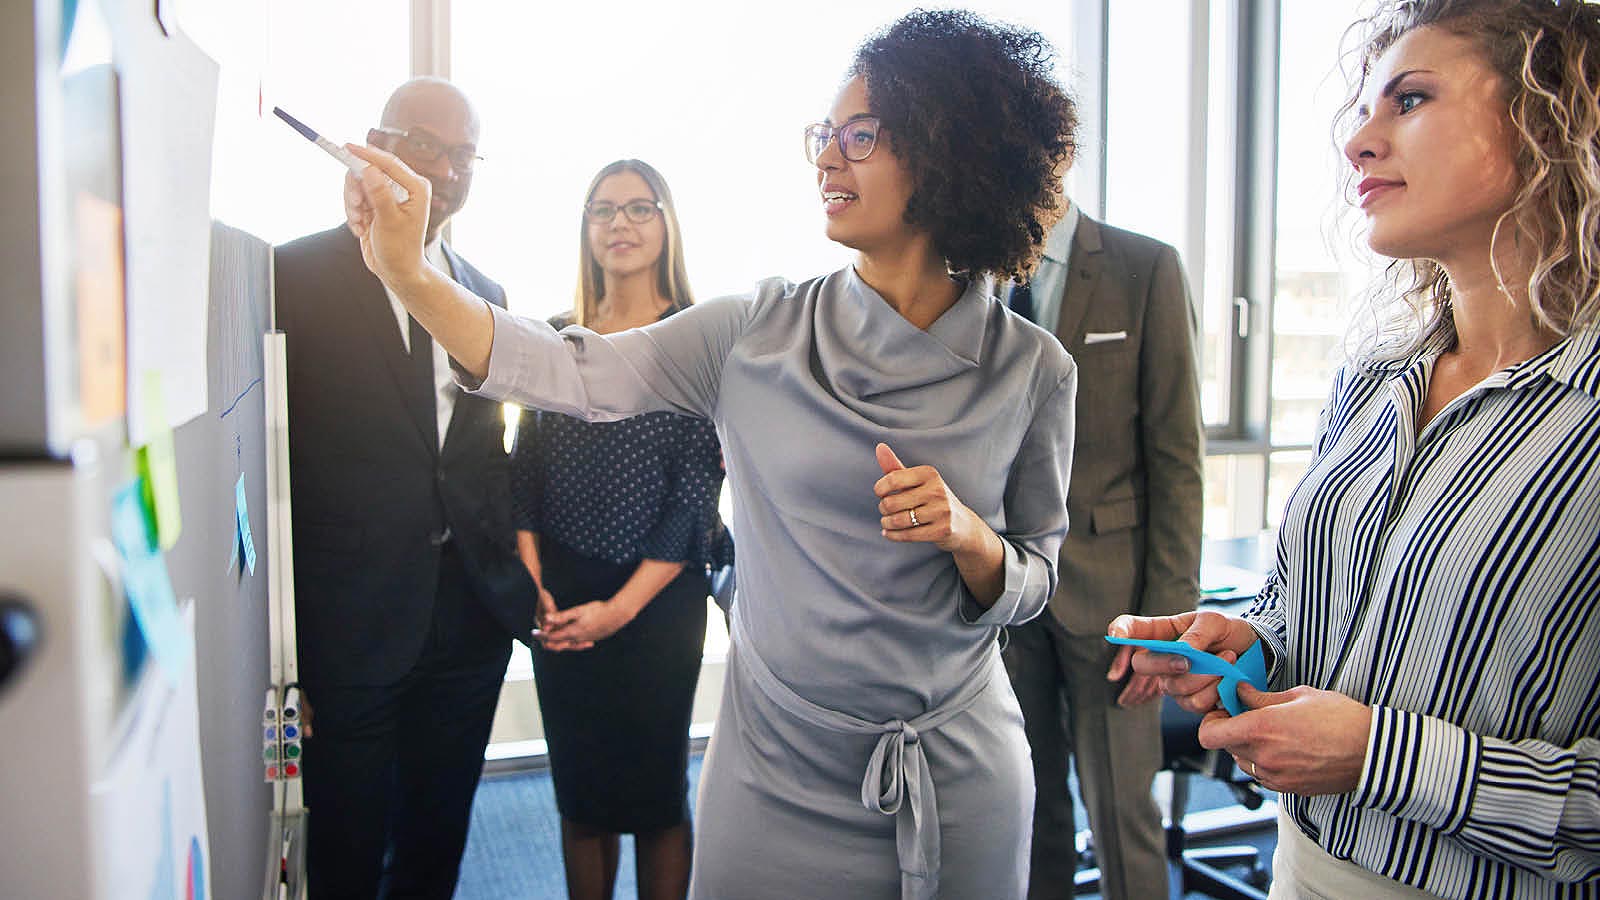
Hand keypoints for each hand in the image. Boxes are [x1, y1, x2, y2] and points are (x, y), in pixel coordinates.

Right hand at [342, 143, 430, 288]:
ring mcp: (387, 195)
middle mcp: (402, 187)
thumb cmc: (400, 250)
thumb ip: (380, 195)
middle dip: (356, 189)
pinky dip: (352, 213)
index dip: (366, 154)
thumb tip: (370, 170)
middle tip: (356, 206)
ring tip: (360, 223)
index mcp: (415, 187)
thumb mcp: (390, 222)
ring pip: (357, 184)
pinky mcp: (374, 204)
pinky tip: (361, 229)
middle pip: (368, 171)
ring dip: (352, 204)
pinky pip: (354, 198)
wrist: (396, 271)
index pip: (388, 163)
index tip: (345, 147)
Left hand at [540, 599, 631, 646]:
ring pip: (568, 645)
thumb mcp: (579, 610)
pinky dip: (570, 642)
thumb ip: (562, 615)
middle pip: (558, 645)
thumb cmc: (598, 610)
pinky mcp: (593, 638)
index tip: (534, 633)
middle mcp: (578, 639)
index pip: (552, 637)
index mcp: (572, 632)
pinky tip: (573, 638)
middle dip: (548, 641)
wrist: (618, 615)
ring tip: (553, 637)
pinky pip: (578, 644)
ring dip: (559, 642)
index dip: (541, 635)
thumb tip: (547, 618)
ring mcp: (586, 640)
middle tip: (540, 636)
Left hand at [873, 443, 984, 553]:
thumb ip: (895, 467)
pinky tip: (889, 533)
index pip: (893, 478)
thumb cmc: (932, 499)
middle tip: (886, 510)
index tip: (880, 493)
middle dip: (883, 508)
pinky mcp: (942, 531)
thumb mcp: (916, 481)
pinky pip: (907, 535)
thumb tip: (879, 446)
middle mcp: (937, 490)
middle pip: (892, 502)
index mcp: (929, 473)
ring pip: (899, 520)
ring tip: (886, 522)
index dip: (880, 489)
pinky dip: (893, 535)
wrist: (962, 524)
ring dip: (886, 523)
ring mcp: (941, 511)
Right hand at [1108, 609, 1258, 714]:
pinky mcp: (1191, 701)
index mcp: (1162, 632)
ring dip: (1205, 675)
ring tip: (1227, 658)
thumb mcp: (1215, 622)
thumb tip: (1182, 652)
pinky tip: (1226, 678)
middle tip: (1190, 659)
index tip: (1117, 638)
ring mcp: (1174, 682)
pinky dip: (1215, 690)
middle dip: (1165, 664)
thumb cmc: (1229, 632)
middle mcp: (1162, 659)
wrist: (1255, 654)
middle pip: (1142, 666)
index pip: (1131, 629)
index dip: (1119, 632)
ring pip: (1174, 687)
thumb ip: (1196, 634)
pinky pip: (1194, 703)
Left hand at [1199, 683, 1371, 795]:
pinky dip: (1264, 761)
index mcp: (1262, 729)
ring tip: (1272, 732)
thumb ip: (1261, 697)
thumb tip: (1239, 692)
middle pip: (1225, 746)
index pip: (1209, 734)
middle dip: (1231, 730)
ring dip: (1247, 746)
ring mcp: (1275, 777)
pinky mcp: (1288, 789)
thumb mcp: (1299, 696)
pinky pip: (1261, 774)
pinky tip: (1285, 747)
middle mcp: (1264, 757)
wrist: (1374, 753)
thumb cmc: (1342, 719)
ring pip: (1242, 761)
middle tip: (1248, 715)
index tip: (1225, 710)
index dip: (1211, 721)